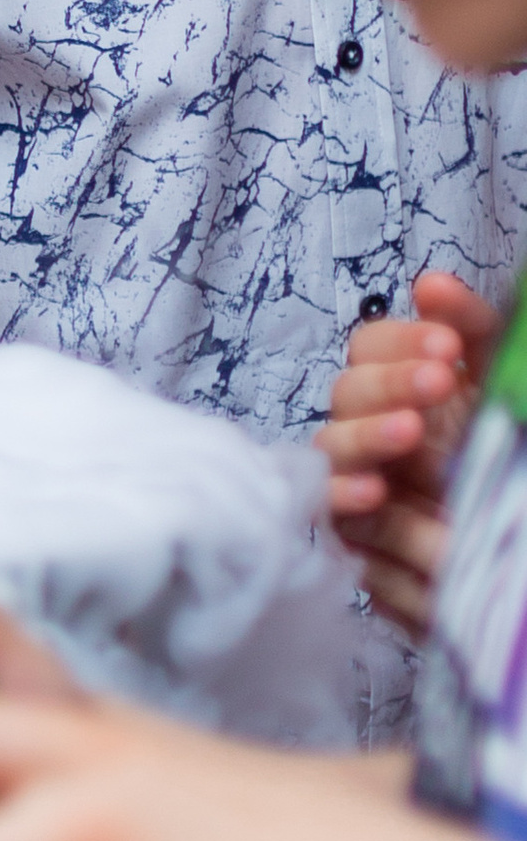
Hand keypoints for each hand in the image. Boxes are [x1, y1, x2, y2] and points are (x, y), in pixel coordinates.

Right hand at [323, 271, 504, 635]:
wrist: (517, 557)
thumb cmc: (507, 460)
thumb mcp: (498, 390)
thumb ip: (476, 332)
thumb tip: (433, 283)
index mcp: (403, 390)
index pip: (373, 346)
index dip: (402, 340)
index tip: (448, 346)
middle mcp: (372, 432)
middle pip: (348, 391)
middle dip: (391, 383)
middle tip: (440, 382)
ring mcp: (361, 486)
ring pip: (332, 450)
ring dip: (367, 436)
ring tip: (411, 431)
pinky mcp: (359, 546)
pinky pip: (334, 519)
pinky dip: (347, 501)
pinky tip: (375, 494)